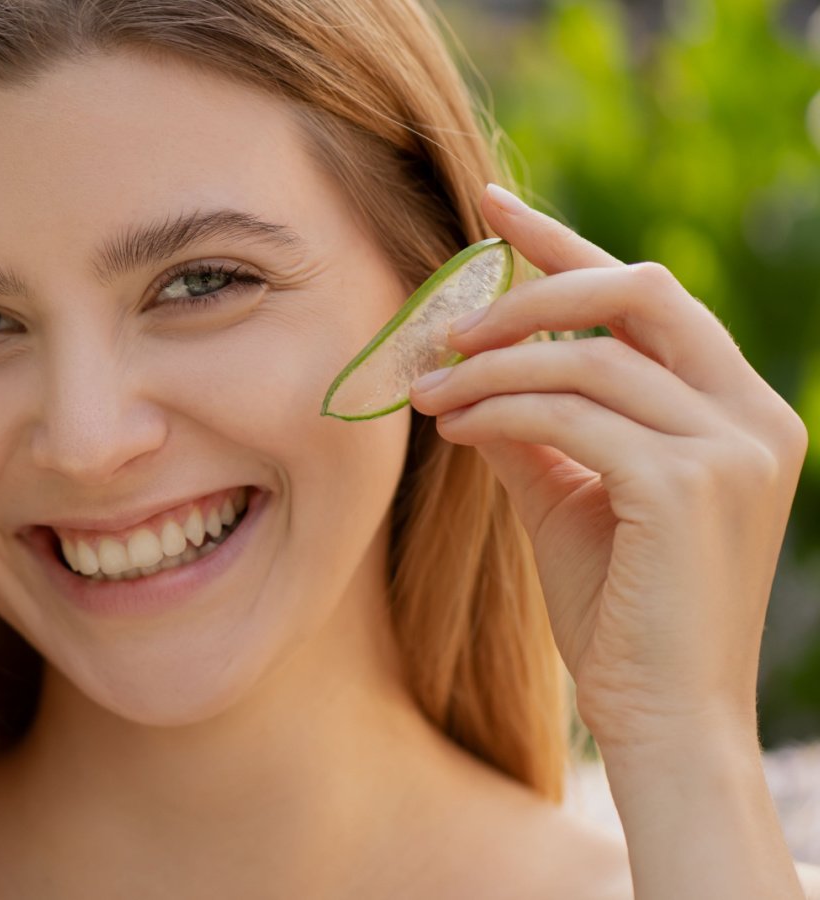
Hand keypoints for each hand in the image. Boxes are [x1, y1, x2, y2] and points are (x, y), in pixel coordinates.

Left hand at [406, 183, 807, 751]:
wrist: (660, 717)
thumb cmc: (618, 615)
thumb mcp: (570, 498)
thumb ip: (535, 427)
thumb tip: (467, 370)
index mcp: (736, 409)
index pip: (650, 296)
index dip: (566, 244)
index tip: (489, 209)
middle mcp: (752, 414)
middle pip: (638, 290)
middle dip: (531, 294)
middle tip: (447, 327)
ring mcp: (733, 447)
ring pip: (589, 358)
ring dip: (492, 368)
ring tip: (427, 393)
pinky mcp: (689, 486)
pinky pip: (571, 415)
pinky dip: (501, 412)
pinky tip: (454, 428)